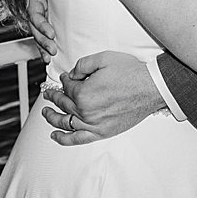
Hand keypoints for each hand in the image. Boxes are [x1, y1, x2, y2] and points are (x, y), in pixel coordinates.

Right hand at [24, 0, 54, 55]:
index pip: (35, 15)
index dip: (41, 25)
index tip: (51, 34)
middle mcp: (33, 10)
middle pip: (35, 29)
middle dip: (43, 41)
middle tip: (53, 51)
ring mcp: (38, 16)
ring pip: (37, 35)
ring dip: (43, 47)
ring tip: (50, 58)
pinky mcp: (43, 21)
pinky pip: (42, 36)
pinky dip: (43, 47)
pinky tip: (48, 59)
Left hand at [37, 51, 163, 145]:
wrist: (151, 88)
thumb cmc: (130, 73)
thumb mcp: (103, 58)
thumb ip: (82, 65)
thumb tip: (71, 74)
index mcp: (83, 93)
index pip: (67, 86)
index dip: (65, 80)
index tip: (65, 77)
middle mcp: (86, 111)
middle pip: (64, 104)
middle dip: (54, 96)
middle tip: (49, 93)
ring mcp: (93, 124)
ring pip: (66, 122)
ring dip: (53, 117)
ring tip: (46, 113)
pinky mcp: (102, 132)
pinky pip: (78, 139)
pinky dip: (64, 138)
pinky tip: (55, 135)